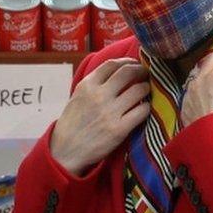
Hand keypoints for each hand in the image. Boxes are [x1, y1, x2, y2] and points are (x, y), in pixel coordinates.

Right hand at [51, 58, 150, 176]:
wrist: (66, 151)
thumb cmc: (73, 124)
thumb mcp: (77, 97)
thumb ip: (94, 84)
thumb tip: (116, 71)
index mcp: (87, 86)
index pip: (112, 64)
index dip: (127, 61)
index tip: (134, 64)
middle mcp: (99, 95)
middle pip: (128, 72)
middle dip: (141, 70)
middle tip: (146, 74)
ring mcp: (110, 112)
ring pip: (139, 90)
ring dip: (146, 88)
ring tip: (146, 91)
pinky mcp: (119, 129)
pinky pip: (142, 111)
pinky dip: (146, 107)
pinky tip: (144, 109)